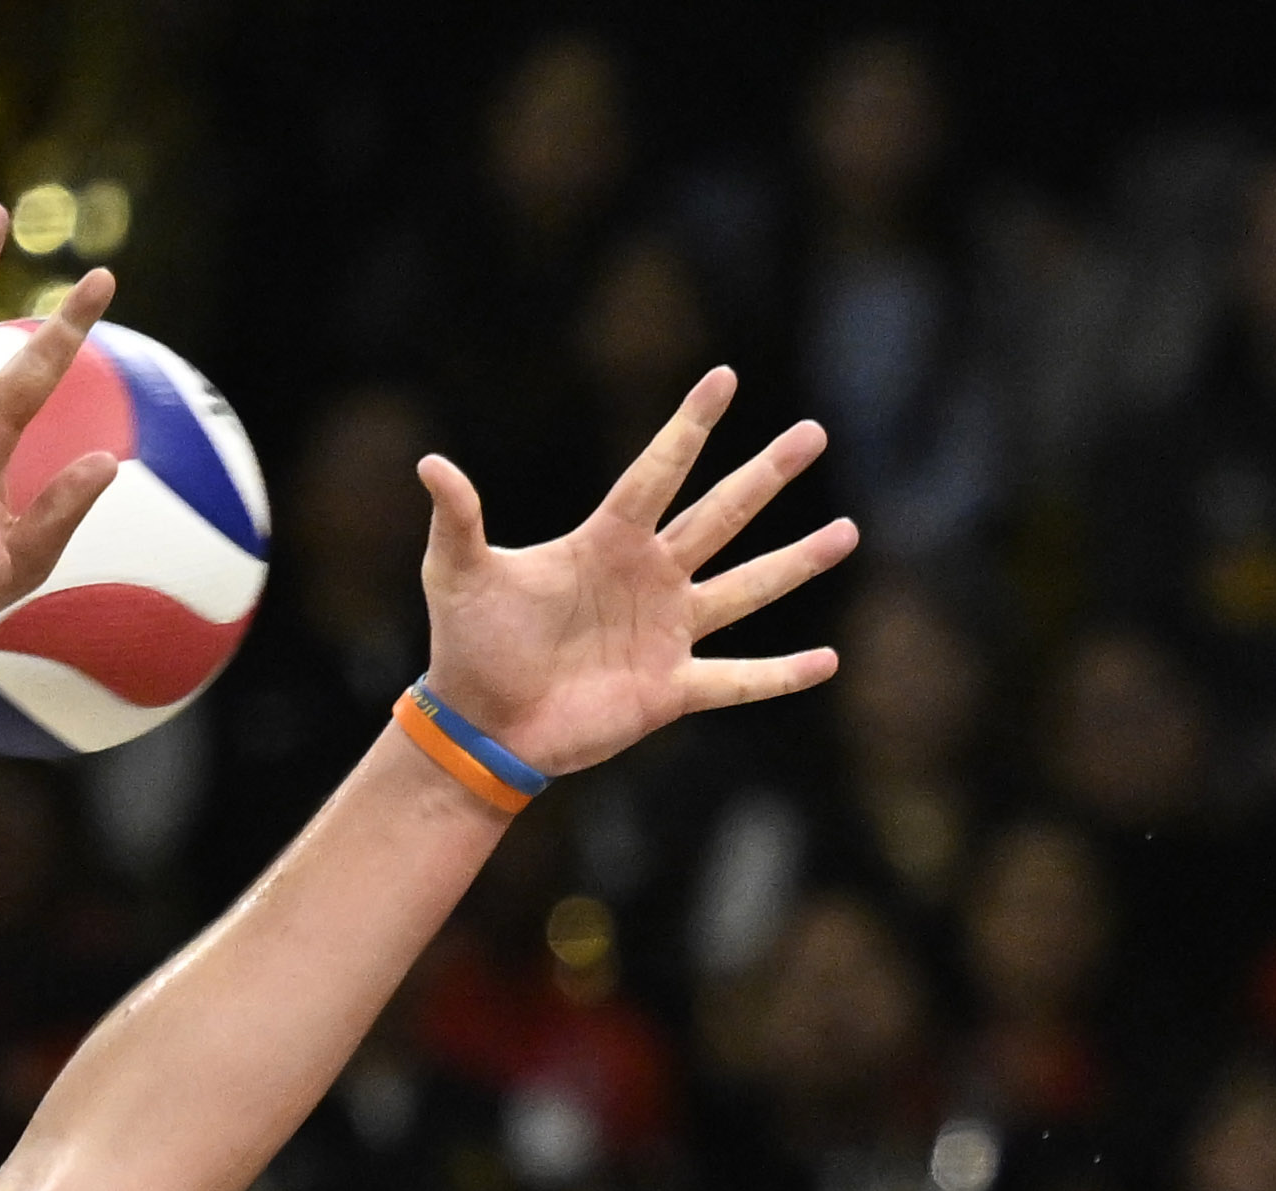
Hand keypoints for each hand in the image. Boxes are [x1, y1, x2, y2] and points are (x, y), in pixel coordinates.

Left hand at [414, 370, 855, 778]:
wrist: (479, 727)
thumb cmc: (467, 646)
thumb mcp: (457, 575)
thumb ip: (457, 520)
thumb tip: (429, 465)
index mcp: (606, 542)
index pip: (656, 472)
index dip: (689, 428)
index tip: (724, 378)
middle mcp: (648, 579)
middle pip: (721, 515)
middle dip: (766, 476)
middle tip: (814, 434)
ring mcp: (666, 633)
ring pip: (745, 588)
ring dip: (795, 564)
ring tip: (846, 533)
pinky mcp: (670, 690)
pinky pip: (737, 680)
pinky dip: (781, 676)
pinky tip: (827, 662)